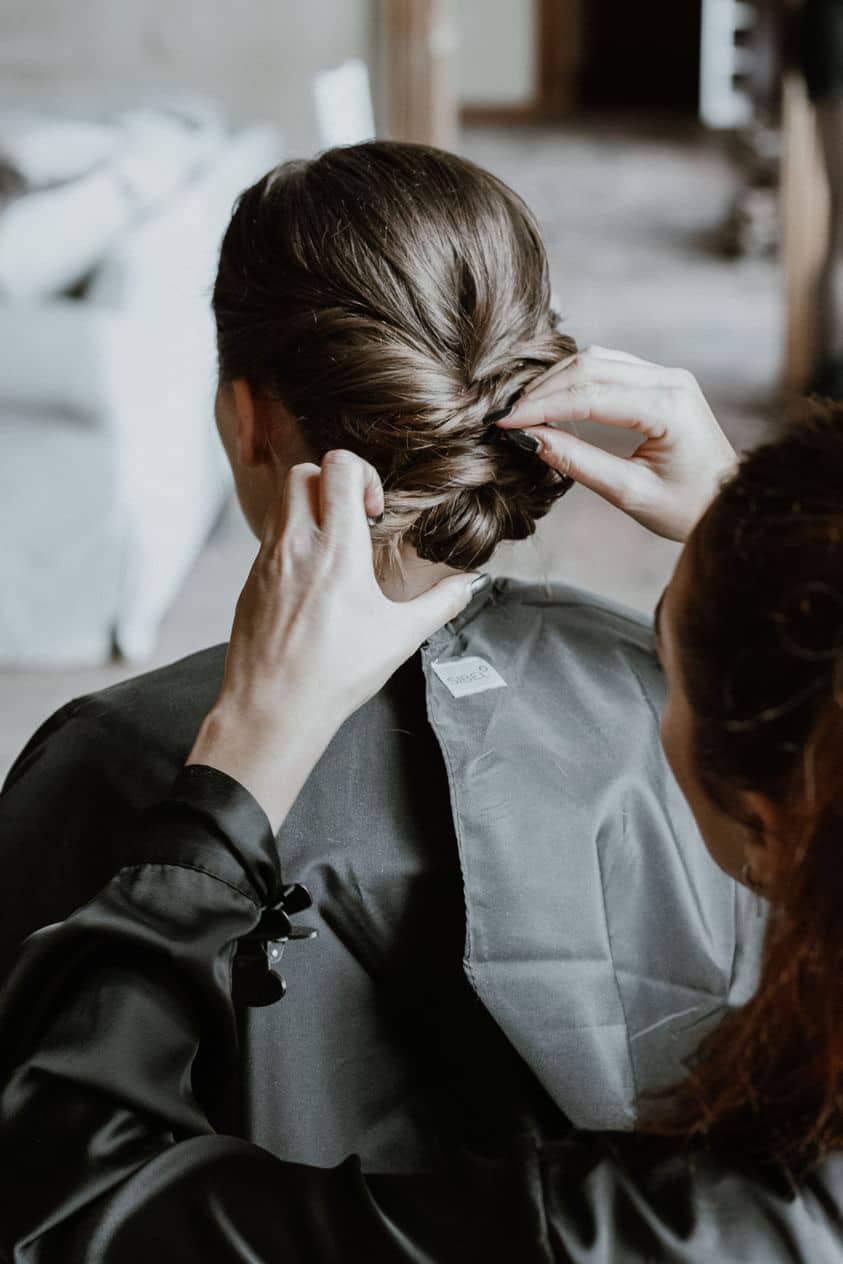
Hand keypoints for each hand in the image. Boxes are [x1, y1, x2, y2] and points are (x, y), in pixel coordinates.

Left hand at [188, 450, 482, 828]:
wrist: (272, 709)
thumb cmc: (335, 674)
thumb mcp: (401, 637)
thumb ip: (442, 603)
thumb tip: (471, 583)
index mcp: (337, 548)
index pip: (338, 466)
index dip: (363, 473)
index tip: (374, 512)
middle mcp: (297, 544)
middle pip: (303, 471)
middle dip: (332, 483)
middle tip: (354, 521)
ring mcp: (267, 560)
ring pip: (282, 502)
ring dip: (311, 509)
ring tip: (335, 550)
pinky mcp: (250, 581)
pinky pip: (269, 538)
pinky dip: (293, 540)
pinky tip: (312, 580)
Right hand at [498, 346, 737, 541]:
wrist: (728, 504)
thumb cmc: (687, 508)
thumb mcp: (630, 493)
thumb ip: (578, 463)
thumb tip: (531, 440)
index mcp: (668, 406)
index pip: (590, 394)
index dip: (542, 407)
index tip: (506, 424)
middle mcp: (670, 380)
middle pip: (590, 366)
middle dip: (543, 390)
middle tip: (507, 418)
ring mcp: (667, 376)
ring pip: (597, 360)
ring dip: (556, 381)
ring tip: (524, 411)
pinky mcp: (661, 382)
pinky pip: (609, 367)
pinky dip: (575, 380)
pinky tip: (552, 401)